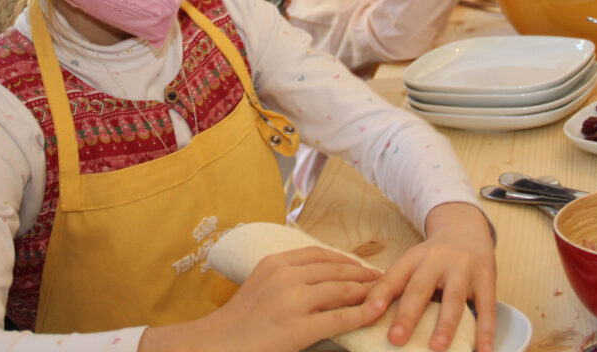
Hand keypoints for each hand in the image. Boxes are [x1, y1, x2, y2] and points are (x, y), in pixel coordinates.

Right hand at [141, 247, 384, 351]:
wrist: (215, 346)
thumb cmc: (238, 323)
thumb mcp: (261, 285)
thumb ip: (287, 277)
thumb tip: (321, 278)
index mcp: (275, 262)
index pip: (319, 254)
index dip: (345, 259)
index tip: (361, 264)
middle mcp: (285, 276)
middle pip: (335, 269)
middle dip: (361, 273)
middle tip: (380, 277)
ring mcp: (292, 302)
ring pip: (341, 289)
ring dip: (366, 290)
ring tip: (382, 292)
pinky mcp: (297, 329)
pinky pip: (339, 319)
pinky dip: (361, 314)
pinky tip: (374, 312)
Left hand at [365, 203, 496, 351]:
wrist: (466, 229)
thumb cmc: (433, 257)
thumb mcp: (412, 263)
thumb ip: (394, 286)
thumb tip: (367, 317)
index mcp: (413, 258)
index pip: (392, 278)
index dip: (379, 296)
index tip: (367, 315)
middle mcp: (437, 260)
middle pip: (420, 288)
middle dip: (408, 315)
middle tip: (396, 339)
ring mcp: (463, 268)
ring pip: (453, 297)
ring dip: (445, 324)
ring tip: (437, 347)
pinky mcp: (486, 278)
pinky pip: (487, 307)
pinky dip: (486, 331)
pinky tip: (484, 351)